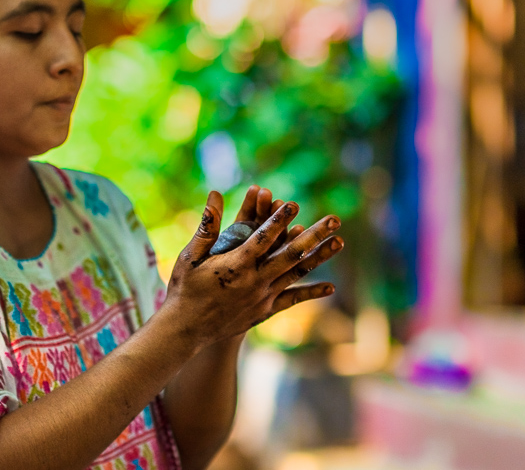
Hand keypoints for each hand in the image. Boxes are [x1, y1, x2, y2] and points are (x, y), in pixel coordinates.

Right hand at [162, 189, 343, 346]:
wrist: (186, 331)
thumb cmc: (185, 288)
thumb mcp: (190, 255)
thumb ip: (207, 226)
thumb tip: (214, 194)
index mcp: (236, 264)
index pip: (263, 237)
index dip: (279, 219)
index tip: (294, 203)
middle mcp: (255, 280)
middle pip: (291, 253)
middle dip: (314, 234)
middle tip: (334, 219)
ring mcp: (263, 296)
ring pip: (297, 273)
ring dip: (320, 256)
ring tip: (339, 242)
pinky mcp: (265, 310)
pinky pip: (292, 299)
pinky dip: (311, 292)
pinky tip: (331, 287)